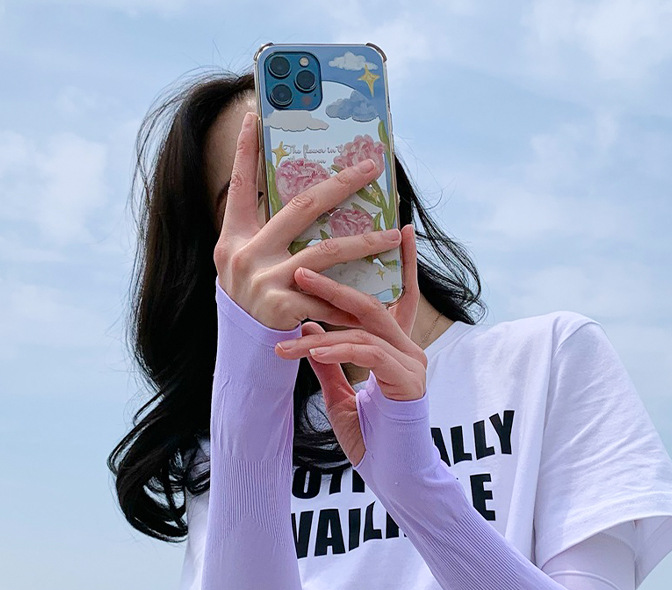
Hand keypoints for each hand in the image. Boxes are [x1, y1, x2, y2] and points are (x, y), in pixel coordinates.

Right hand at [212, 111, 401, 330]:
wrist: (244, 350)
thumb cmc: (253, 300)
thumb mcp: (248, 263)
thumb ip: (268, 234)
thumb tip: (307, 199)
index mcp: (234, 238)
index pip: (238, 184)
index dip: (243, 149)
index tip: (253, 113)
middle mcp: (245, 254)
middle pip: (301, 208)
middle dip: (340, 185)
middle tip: (371, 168)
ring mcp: (264, 280)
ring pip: (327, 253)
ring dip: (366, 243)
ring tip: (395, 235)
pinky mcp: (283, 308)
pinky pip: (329, 299)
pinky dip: (355, 298)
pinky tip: (383, 295)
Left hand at [274, 224, 424, 464]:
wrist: (395, 477)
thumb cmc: (371, 438)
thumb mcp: (341, 394)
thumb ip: (328, 362)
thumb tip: (305, 331)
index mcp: (396, 349)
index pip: (397, 297)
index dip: (398, 262)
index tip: (397, 227)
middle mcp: (409, 349)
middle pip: (371, 301)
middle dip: (334, 281)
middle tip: (299, 267)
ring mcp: (412, 363)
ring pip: (364, 325)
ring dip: (321, 319)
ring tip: (285, 318)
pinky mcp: (408, 380)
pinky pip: (366, 353)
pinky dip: (334, 349)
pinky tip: (307, 349)